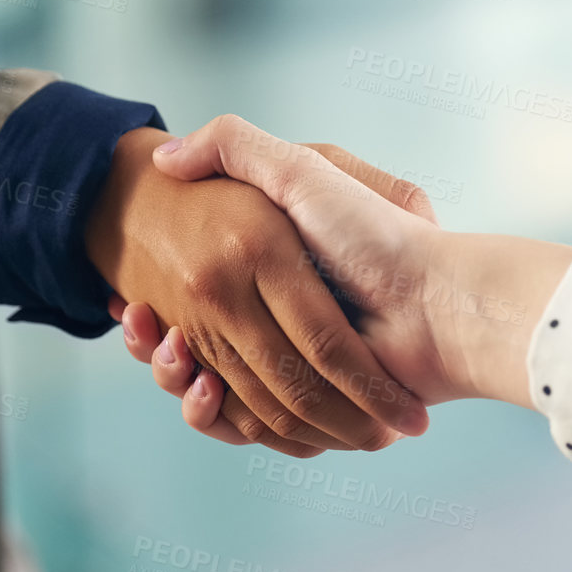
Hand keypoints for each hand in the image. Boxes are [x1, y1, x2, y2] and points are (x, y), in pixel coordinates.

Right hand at [123, 116, 571, 428]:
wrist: (439, 305)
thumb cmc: (375, 235)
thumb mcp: (302, 170)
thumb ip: (238, 147)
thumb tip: (168, 157)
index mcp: (269, 276)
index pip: (192, 298)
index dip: (155, 304)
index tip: (131, 303)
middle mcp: (277, 326)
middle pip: (193, 349)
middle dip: (158, 347)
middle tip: (141, 326)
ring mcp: (291, 371)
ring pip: (209, 388)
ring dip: (175, 377)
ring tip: (168, 350)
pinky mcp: (309, 411)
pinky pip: (243, 423)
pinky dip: (213, 416)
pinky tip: (200, 391)